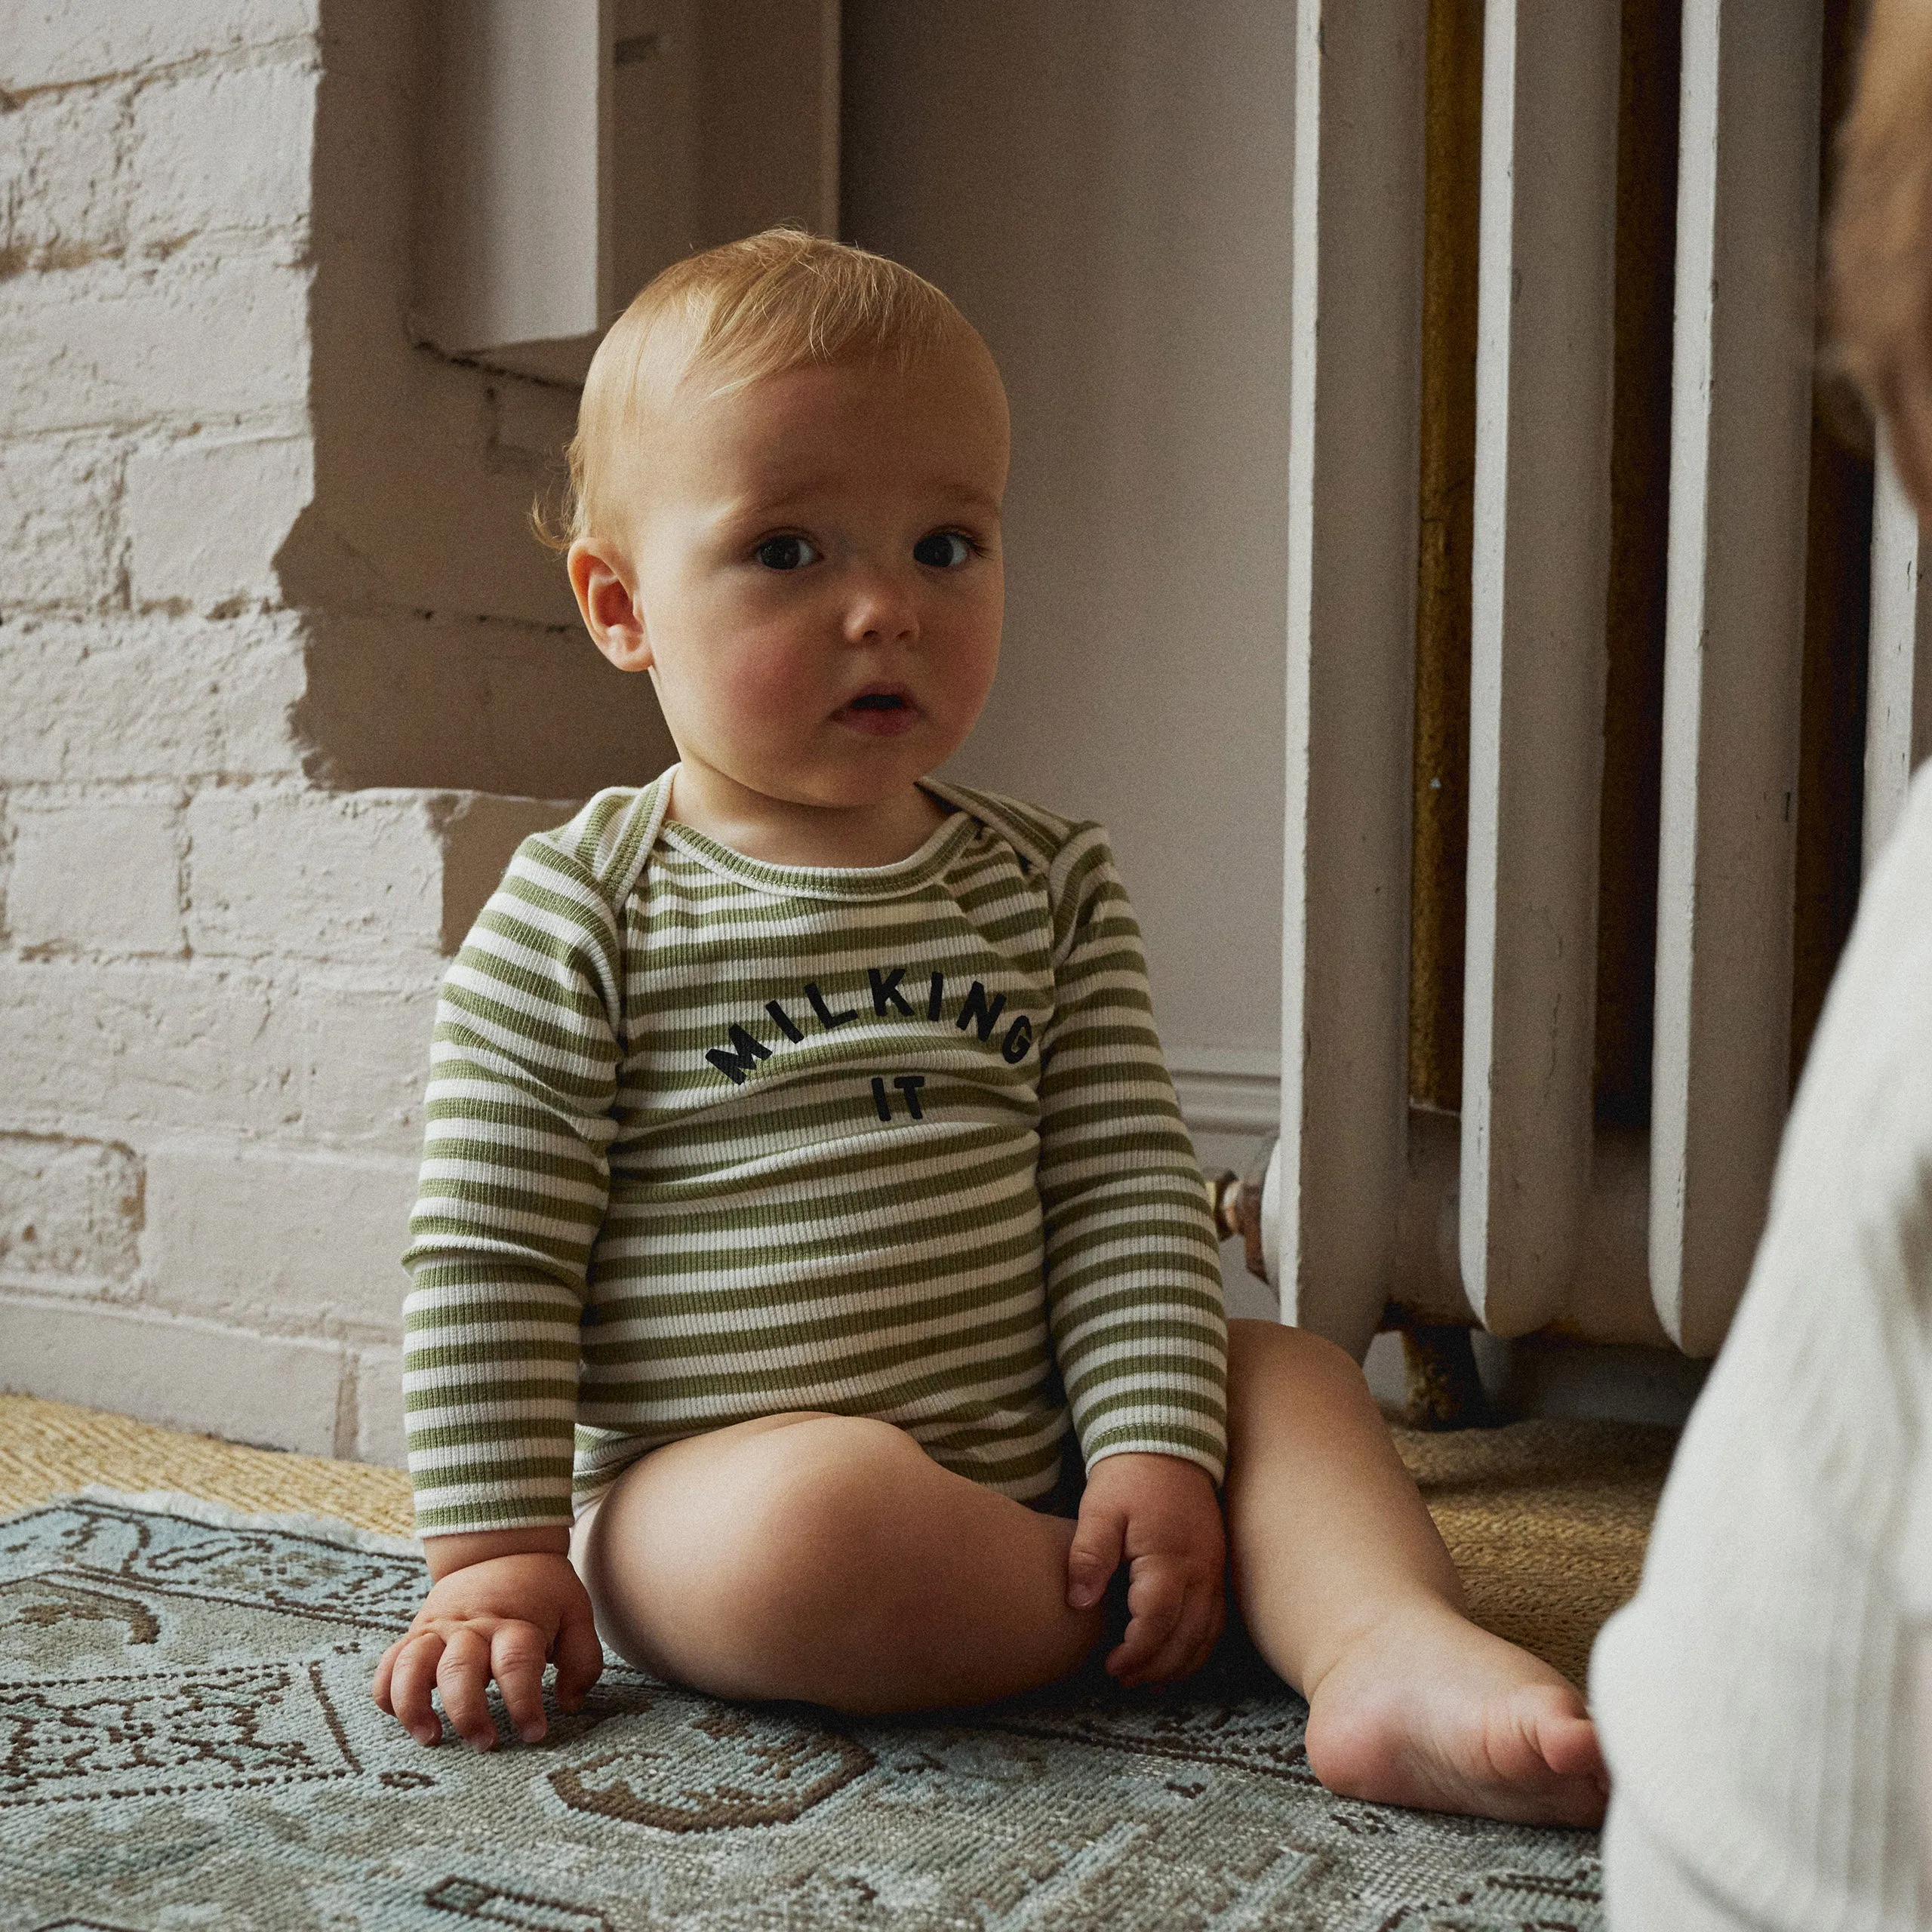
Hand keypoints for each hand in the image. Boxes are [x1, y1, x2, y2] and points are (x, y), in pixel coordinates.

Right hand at [373, 1546, 602, 1750]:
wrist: (501, 1548)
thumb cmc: (543, 1591)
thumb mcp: (576, 1612)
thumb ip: (581, 1659)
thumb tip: (569, 1704)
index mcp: (514, 1623)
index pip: (516, 1663)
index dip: (524, 1702)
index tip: (534, 1733)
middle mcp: (472, 1627)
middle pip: (460, 1668)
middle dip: (468, 1712)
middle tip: (484, 1744)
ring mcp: (439, 1630)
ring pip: (413, 1665)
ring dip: (415, 1704)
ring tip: (430, 1737)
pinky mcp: (416, 1634)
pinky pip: (390, 1663)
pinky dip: (387, 1692)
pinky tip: (399, 1718)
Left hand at [1065, 1452, 1225, 1686]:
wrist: (1166, 1445)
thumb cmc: (1128, 1479)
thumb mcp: (1099, 1509)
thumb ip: (1089, 1555)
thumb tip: (1079, 1602)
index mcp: (1169, 1557)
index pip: (1157, 1622)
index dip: (1135, 1653)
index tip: (1110, 1667)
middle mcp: (1201, 1570)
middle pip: (1187, 1638)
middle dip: (1156, 1668)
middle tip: (1123, 1681)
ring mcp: (1215, 1570)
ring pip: (1208, 1635)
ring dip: (1180, 1665)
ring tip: (1147, 1680)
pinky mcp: (1218, 1568)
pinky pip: (1217, 1621)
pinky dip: (1198, 1646)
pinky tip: (1175, 1657)